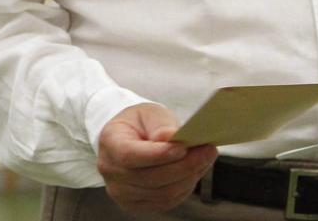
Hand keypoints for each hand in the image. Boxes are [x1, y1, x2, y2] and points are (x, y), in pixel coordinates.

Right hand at [97, 103, 217, 212]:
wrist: (129, 139)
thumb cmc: (140, 124)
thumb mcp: (148, 113)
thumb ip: (160, 124)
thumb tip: (171, 137)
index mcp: (109, 143)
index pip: (130, 155)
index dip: (158, 155)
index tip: (184, 148)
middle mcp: (111, 171)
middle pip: (150, 178)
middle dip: (184, 166)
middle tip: (207, 151)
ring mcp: (121, 192)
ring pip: (162, 193)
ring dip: (188, 178)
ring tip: (205, 159)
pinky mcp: (136, 204)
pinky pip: (166, 202)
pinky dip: (184, 188)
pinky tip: (194, 172)